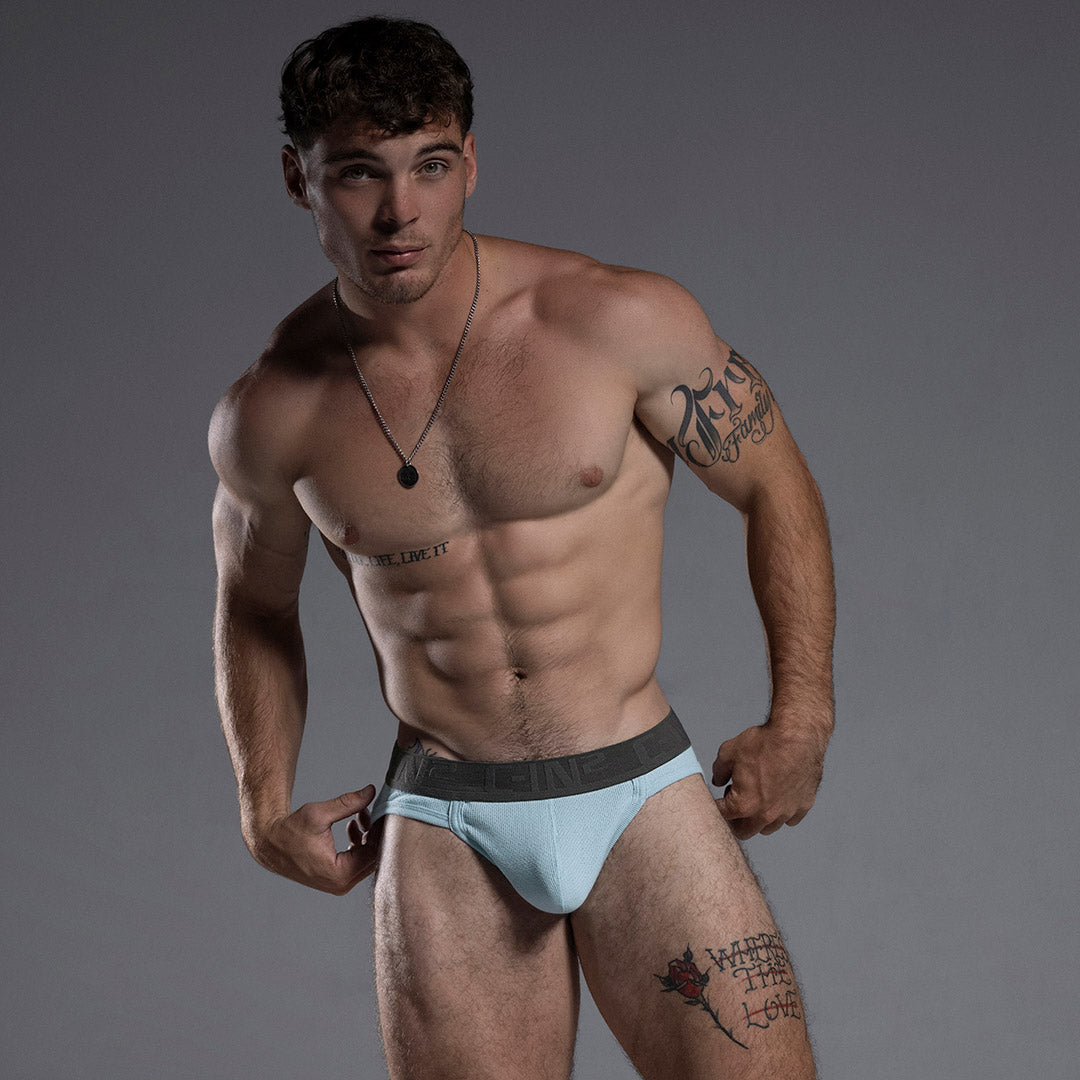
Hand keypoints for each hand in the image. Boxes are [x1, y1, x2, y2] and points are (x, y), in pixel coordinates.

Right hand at [245, 786, 380, 893]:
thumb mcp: (319, 813)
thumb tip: (371, 791)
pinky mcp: (337, 879)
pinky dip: (359, 843)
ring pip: (367, 859)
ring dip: (367, 836)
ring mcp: (339, 884)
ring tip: (358, 816)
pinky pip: (358, 861)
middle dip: (374, 832)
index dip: (379, 829)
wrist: (271, 843)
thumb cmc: (291, 830)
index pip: (374, 851)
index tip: (380, 809)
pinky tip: (352, 826)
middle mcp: (341, 884)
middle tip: (369, 810)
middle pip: (373, 857)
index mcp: (339, 874)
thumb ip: (349, 803)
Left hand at [712, 720, 829, 839]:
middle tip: (734, 804)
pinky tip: (777, 796)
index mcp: (744, 804)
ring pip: (766, 828)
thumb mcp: (729, 751)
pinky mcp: (802, 807)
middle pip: (744, 831)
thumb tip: (718, 780)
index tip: (717, 802)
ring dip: (757, 818)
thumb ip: (719, 770)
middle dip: (735, 820)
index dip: (717, 806)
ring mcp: (786, 813)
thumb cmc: (766, 742)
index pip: (722, 816)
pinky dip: (781, 813)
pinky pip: (789, 820)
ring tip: (756, 798)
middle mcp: (766, 814)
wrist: (798, 736)